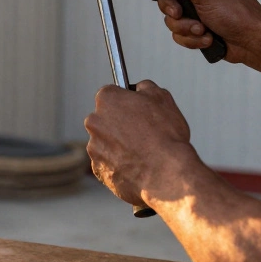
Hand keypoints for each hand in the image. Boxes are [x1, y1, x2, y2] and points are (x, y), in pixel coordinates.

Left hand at [84, 80, 199, 207]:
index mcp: (107, 99)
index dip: (126, 101)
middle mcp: (94, 122)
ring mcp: (94, 148)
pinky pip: (108, 164)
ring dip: (119, 146)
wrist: (166, 174)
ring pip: (106, 143)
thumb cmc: (166, 135)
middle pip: (105, 119)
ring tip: (143, 153)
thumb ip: (145, 87)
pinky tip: (138, 167)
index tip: (136, 109)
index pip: (111, 94)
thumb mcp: (162, 98)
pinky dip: (119, 165)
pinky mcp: (98, 171)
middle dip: (120, 124)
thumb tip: (139, 88)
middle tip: (142, 132)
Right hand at [146, 0, 260, 64]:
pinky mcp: (199, 25)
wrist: (253, 42)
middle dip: (177, 12)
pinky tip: (208, 37)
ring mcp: (200, 7)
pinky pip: (180, 33)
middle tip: (184, 14)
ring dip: (186, 28)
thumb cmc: (238, 13)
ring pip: (172, 18)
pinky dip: (192, 38)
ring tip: (203, 29)